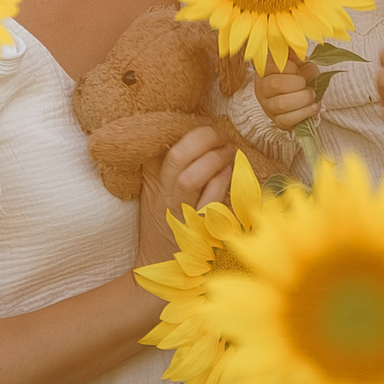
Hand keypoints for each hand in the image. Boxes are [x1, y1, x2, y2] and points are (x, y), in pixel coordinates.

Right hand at [141, 123, 234, 264]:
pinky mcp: (198, 229)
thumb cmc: (160, 220)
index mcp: (155, 182)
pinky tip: (230, 171)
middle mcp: (166, 196)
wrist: (158, 262)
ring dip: (215, 159)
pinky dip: (222, 182)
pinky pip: (211, 202)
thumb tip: (183, 130)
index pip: (166, 148)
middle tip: (220, 134)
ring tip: (228, 150)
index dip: (188, 131)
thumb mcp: (154, 188)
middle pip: (178, 158)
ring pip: (194, 178)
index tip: (205, 122)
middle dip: (203, 139)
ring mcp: (181, 213)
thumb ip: (162, 162)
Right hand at [256, 61, 321, 129]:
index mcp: (265, 70)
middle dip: (298, 84)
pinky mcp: (277, 121)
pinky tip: (313, 107)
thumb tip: (297, 51)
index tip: (298, 70)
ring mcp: (267, 106)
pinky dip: (304, 114)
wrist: (302, 96)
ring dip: (303, 99)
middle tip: (307, 85)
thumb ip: (297, 56)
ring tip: (312, 96)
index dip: (290, 67)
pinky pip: (286, 120)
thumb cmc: (299, 76)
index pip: (272, 65)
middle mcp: (262, 88)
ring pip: (281, 104)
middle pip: (276, 84)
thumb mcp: (299, 62)